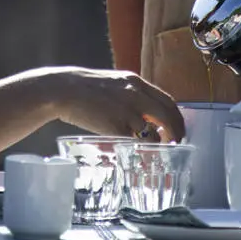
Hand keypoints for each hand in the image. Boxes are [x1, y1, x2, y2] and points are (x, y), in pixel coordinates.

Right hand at [40, 68, 185, 142]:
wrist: (63, 89)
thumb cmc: (84, 88)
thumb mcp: (113, 84)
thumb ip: (130, 94)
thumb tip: (142, 111)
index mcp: (136, 83)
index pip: (167, 100)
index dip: (176, 116)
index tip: (176, 127)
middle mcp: (136, 95)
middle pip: (168, 116)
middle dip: (176, 132)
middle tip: (175, 143)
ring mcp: (127, 112)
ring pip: (153, 133)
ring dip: (158, 145)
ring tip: (156, 152)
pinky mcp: (115, 127)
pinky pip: (135, 144)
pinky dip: (141, 152)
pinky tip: (140, 156)